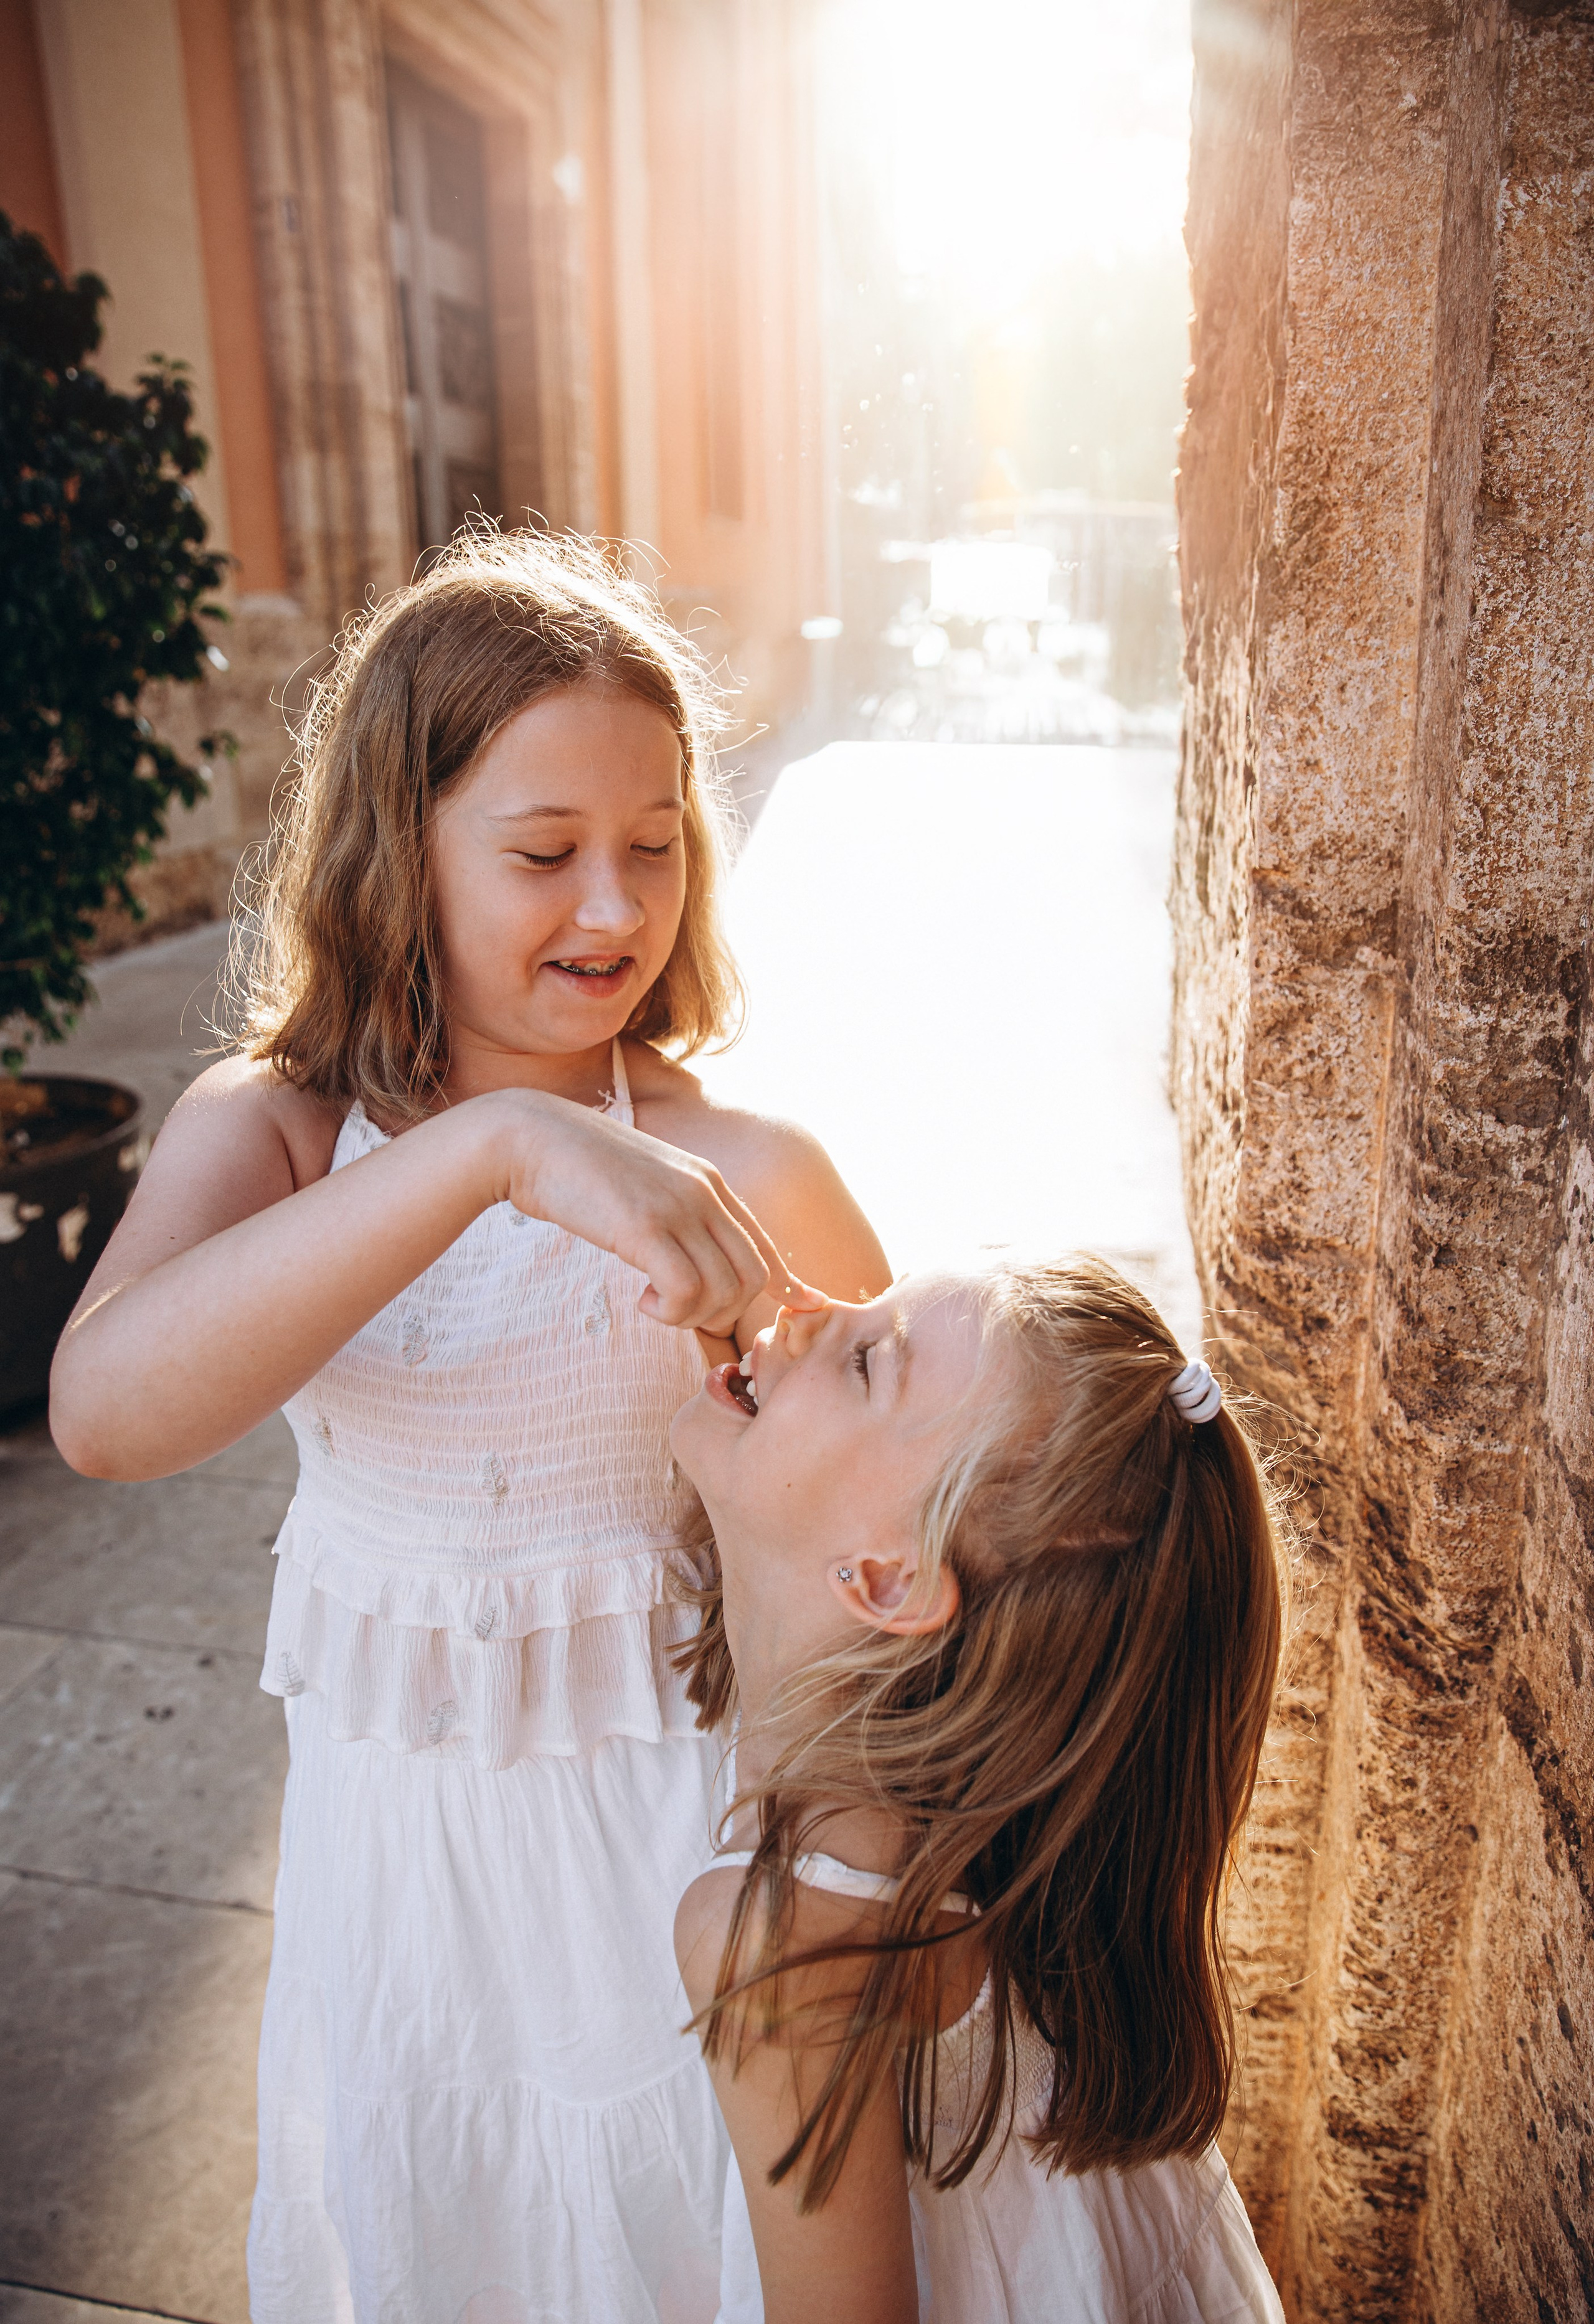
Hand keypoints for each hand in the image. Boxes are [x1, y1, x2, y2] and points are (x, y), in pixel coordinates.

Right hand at [492, 1091, 823, 1337]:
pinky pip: (686, 1293)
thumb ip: (678, 1211)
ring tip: (655, 1303)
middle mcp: (704, 1192)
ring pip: (724, 1290)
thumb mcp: (647, 1185)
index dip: (788, 1282)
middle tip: (682, 1311)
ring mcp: (677, 1207)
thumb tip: (694, 1254)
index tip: (806, 1305)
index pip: (764, 1243)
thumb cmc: (579, 1169)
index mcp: (709, 1181)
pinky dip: (670, 1312)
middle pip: (753, 1276)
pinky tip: (643, 1301)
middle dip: (726, 1311)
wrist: (530, 1138)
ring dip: (692, 1316)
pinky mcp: (644, 1227)